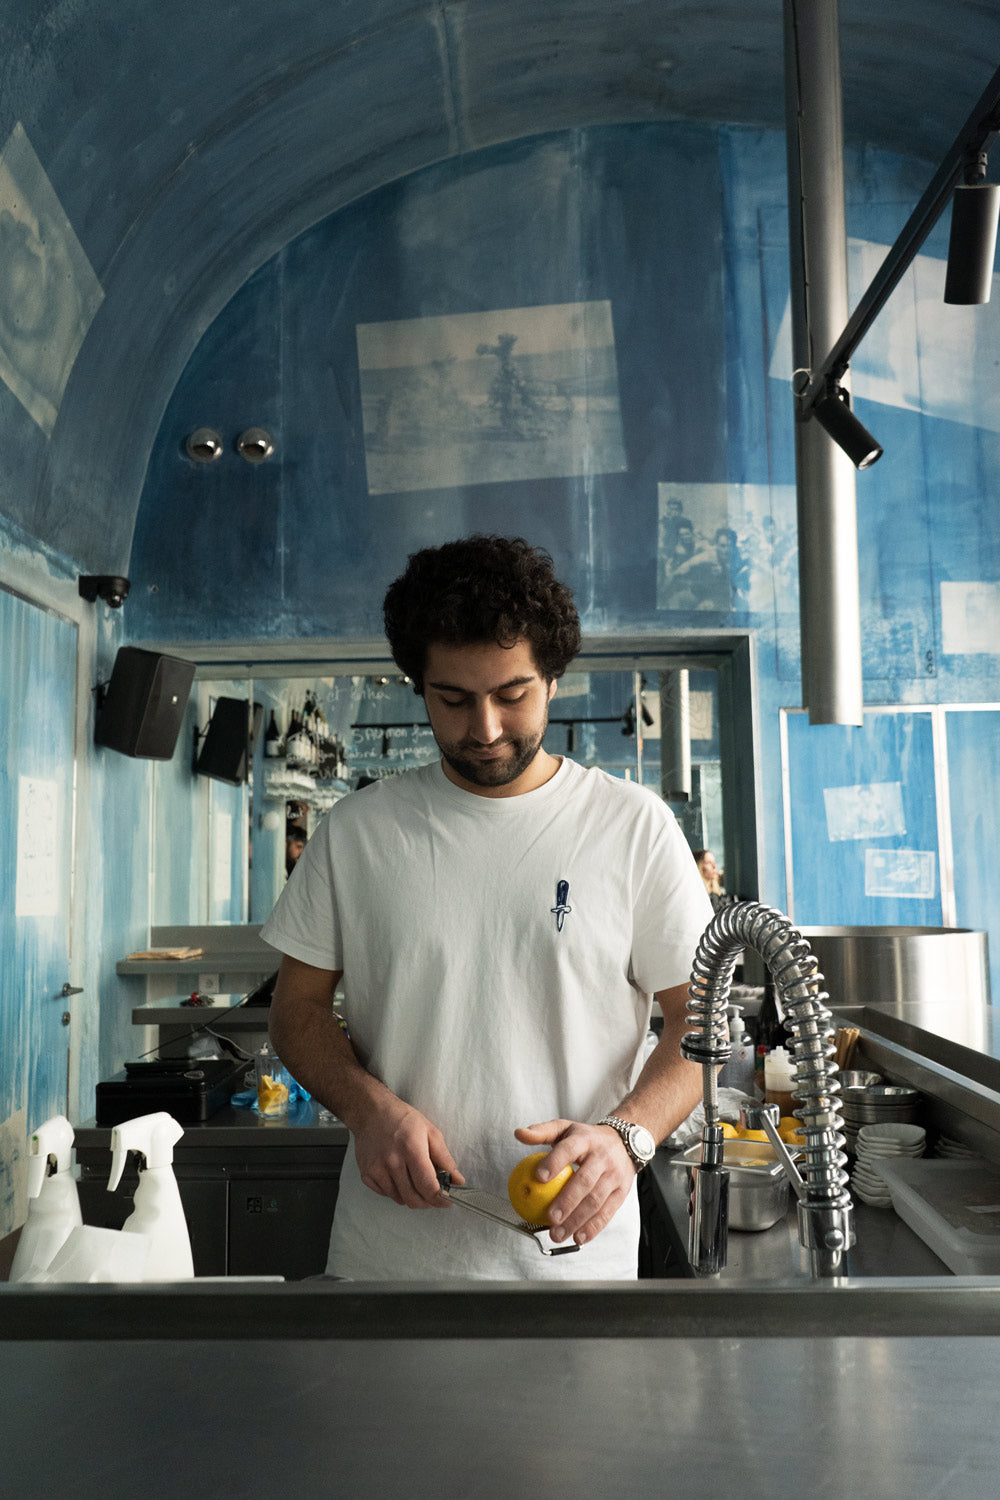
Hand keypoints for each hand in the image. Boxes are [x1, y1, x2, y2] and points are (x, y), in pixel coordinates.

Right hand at [354, 1097, 464, 1208]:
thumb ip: (445, 1159)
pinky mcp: (366, 1175)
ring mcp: (376, 1170)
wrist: (371, 1112)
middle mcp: (392, 1162)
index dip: (441, 1198)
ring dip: (412, 1196)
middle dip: (428, 1202)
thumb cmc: (402, 1119)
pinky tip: (399, 1176)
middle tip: (434, 1194)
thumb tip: (458, 1181)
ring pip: (400, 1199)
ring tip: (415, 1180)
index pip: (428, 1186)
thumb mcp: (430, 1132)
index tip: (448, 1199)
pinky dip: (396, 1191)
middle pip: (414, 1199)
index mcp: (411, 1149)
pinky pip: (386, 1195)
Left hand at [514, 1119, 634, 1245]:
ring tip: (558, 1234)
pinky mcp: (621, 1192)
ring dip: (577, 1220)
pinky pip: (607, 1212)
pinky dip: (593, 1228)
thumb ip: (541, 1132)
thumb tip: (519, 1134)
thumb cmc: (587, 1138)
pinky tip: (578, 1238)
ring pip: (596, 1200)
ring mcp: (614, 1176)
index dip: (554, 1163)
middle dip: (567, 1201)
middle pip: (584, 1181)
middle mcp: (602, 1157)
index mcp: (585, 1140)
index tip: (539, 1178)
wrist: (625, 1142)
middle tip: (550, 1217)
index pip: (569, 1149)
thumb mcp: (565, 1129)